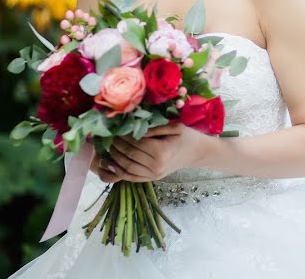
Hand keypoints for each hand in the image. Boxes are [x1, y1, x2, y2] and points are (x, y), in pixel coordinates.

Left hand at [92, 123, 206, 182]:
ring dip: (114, 158)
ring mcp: (153, 175)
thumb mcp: (174, 127)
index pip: (135, 143)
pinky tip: (111, 163)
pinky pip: (131, 177)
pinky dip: (119, 171)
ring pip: (126, 168)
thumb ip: (154, 128)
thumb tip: (134, 129)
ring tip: (107, 147)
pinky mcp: (152, 179)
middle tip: (106, 136)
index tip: (114, 128)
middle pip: (128, 155)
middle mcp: (156, 166)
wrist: (198, 153)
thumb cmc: (187, 136)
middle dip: (115, 145)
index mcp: (162, 151)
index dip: (122, 136)